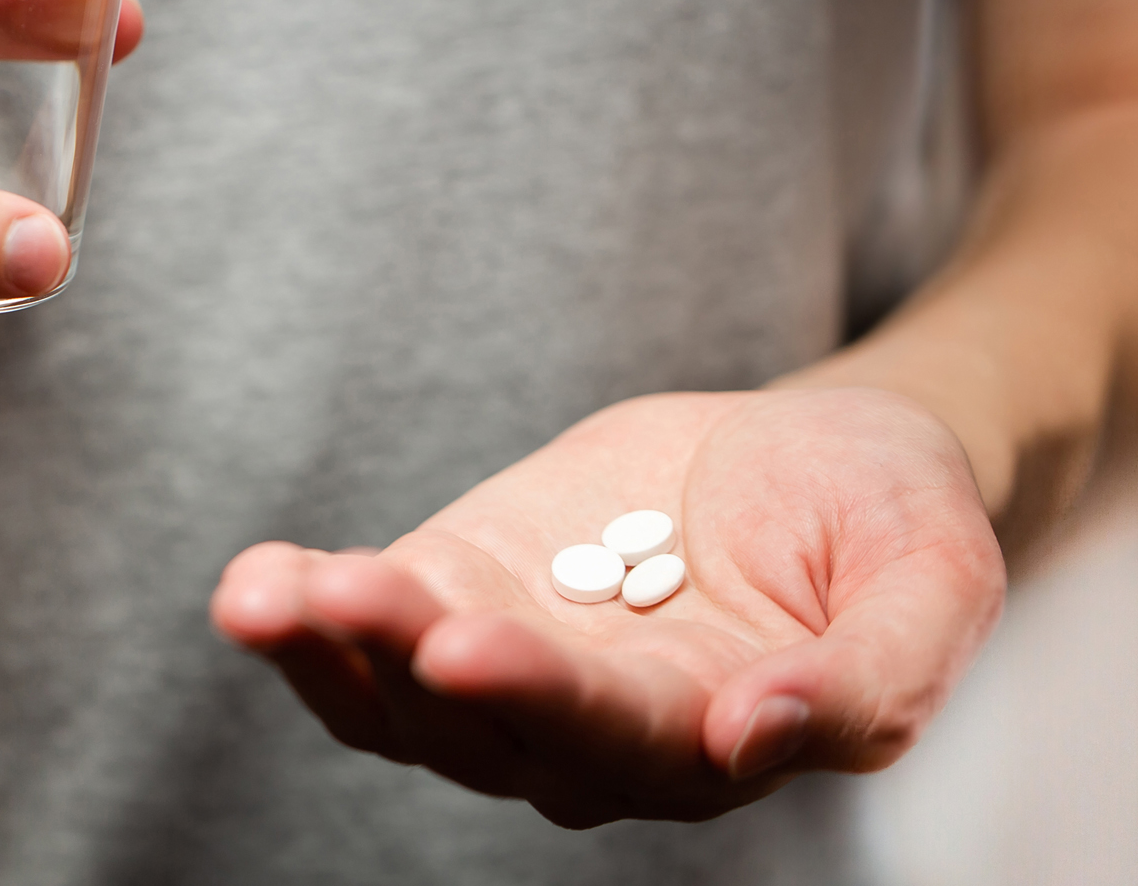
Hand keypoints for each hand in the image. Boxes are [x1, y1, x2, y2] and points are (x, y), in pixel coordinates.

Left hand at [211, 388, 1005, 826]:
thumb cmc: (885, 518)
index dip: (545, 698)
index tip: (475, 648)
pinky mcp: (457, 589)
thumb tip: (753, 734)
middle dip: (409, 665)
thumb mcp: (931, 582)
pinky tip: (258, 580)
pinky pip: (363, 626)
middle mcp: (594, 730)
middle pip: (484, 725)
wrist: (818, 450)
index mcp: (713, 739)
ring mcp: (511, 662)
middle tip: (353, 599)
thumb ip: (868, 678)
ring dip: (328, 646)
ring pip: (398, 695)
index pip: (616, 736)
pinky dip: (305, 609)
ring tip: (263, 597)